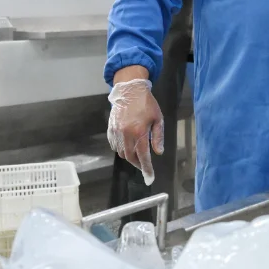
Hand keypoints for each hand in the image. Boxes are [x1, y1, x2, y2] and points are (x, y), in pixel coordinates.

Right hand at [107, 69, 164, 184]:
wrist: (129, 90)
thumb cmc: (147, 104)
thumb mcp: (158, 119)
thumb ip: (158, 137)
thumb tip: (158, 152)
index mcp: (139, 132)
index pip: (143, 156)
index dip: (147, 169)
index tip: (150, 178)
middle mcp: (126, 134)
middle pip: (131, 157)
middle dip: (138, 164)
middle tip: (145, 165)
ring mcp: (116, 132)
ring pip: (122, 153)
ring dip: (130, 157)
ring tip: (137, 154)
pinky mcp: (110, 129)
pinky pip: (114, 145)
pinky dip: (121, 149)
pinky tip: (128, 146)